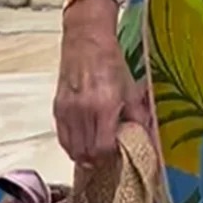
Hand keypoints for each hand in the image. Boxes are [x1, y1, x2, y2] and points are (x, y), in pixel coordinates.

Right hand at [54, 2, 148, 164]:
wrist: (87, 41)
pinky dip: (72, 146)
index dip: (110, 158)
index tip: (119, 157)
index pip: (103, 148)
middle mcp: (83, 111)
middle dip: (98, 161)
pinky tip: (82, 144)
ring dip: (84, 156)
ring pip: (72, 149)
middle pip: (86, 153)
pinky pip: (62, 137)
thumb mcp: (131, 89)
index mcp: (104, 106)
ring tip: (95, 155)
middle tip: (108, 160)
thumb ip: (138, 116)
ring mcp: (67, 110)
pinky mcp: (57, 108)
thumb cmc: (111, 63)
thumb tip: (146, 137)